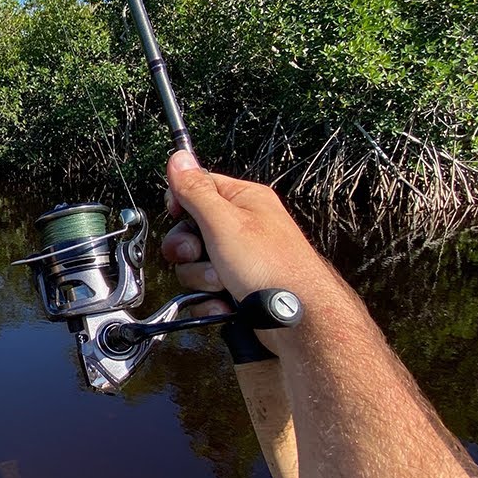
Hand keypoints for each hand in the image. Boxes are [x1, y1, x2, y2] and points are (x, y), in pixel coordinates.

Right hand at [160, 150, 333, 320]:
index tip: (178, 216)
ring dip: (201, 279)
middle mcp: (243, 227)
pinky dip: (211, 300)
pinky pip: (206, 291)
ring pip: (195, 265)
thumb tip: (179, 158)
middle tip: (201, 255)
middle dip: (189, 251)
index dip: (181, 204)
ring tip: (223, 283)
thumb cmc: (274, 267)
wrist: (298, 320)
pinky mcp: (238, 287)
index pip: (198, 188)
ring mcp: (241, 260)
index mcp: (244, 200)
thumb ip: (196, 190)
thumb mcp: (224, 221)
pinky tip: (226, 302)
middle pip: (190, 231)